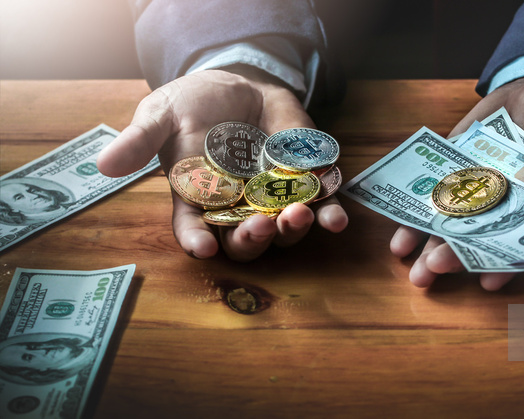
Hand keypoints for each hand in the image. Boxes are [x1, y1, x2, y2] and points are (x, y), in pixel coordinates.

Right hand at [97, 68, 347, 259]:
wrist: (238, 86)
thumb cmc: (193, 105)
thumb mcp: (161, 116)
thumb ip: (140, 141)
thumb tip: (104, 164)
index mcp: (198, 200)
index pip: (193, 230)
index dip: (197, 241)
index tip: (202, 249)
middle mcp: (236, 208)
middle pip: (243, 240)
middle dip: (251, 239)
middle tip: (257, 227)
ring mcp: (272, 199)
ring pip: (282, 229)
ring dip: (291, 229)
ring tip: (297, 216)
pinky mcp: (303, 184)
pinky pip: (320, 207)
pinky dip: (330, 216)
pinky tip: (336, 220)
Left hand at [391, 75, 523, 289]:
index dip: (511, 261)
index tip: (492, 280)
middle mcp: (509, 203)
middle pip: (484, 237)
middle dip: (459, 256)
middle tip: (433, 273)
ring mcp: (479, 189)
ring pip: (456, 224)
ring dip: (433, 247)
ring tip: (414, 271)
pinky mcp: (455, 171)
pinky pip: (434, 197)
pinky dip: (416, 216)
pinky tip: (400, 241)